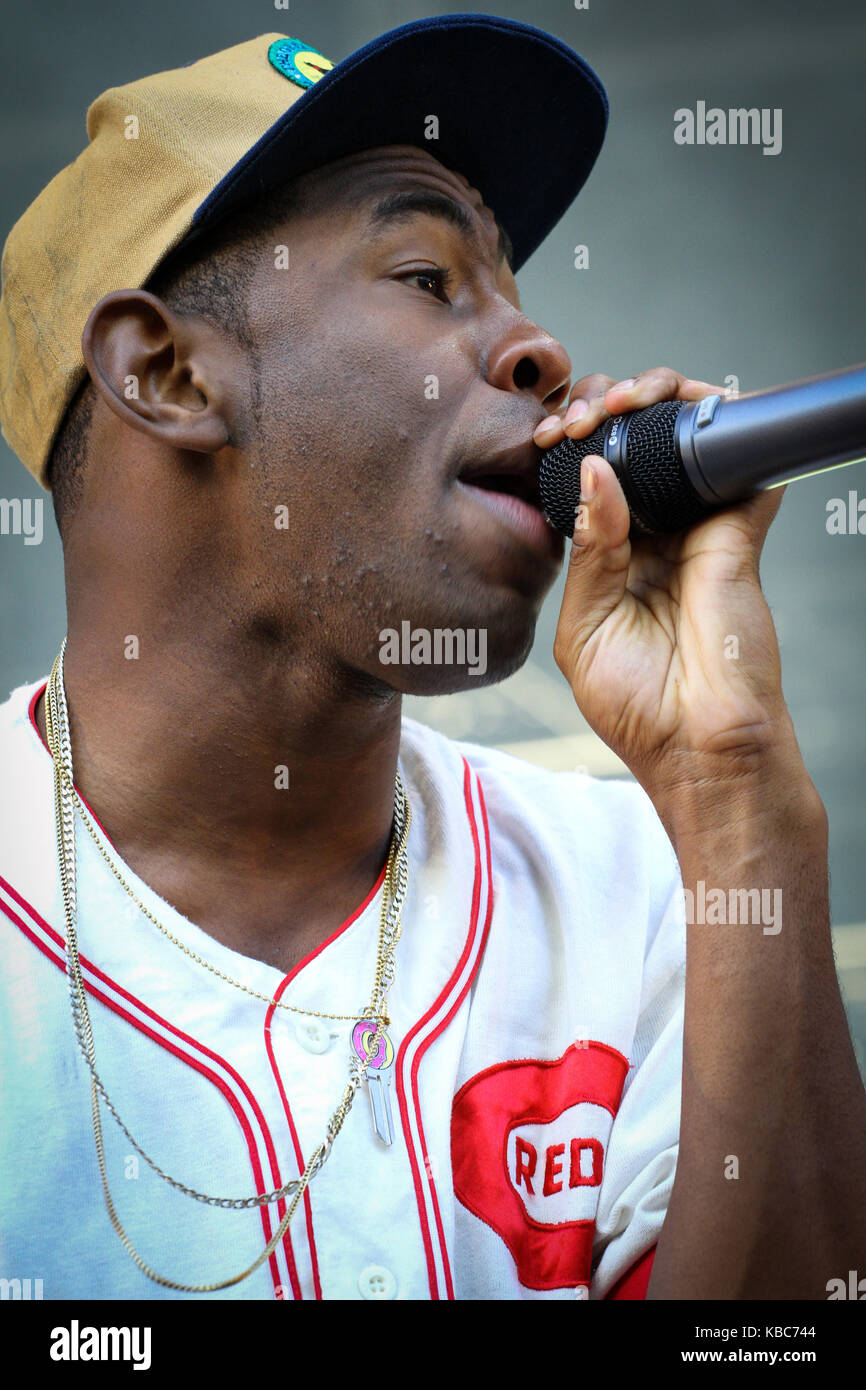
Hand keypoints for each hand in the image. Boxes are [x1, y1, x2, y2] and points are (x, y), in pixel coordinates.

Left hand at [534, 368, 799, 811]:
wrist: (701, 749)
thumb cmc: (638, 708)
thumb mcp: (583, 630)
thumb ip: (589, 553)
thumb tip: (597, 472)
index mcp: (610, 560)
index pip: (588, 479)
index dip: (568, 444)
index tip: (544, 437)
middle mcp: (654, 537)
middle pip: (631, 444)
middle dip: (601, 408)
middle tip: (576, 418)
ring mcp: (698, 529)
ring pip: (679, 437)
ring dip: (649, 399)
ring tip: (615, 403)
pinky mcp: (739, 530)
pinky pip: (733, 459)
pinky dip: (709, 420)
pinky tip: (670, 411)